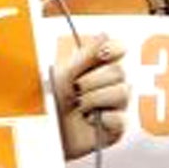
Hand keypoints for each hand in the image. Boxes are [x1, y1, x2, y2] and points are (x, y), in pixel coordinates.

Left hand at [51, 35, 127, 160]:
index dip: (114, 49)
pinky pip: (122, 118)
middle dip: (93, 81)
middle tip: (76, 90)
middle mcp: (108, 84)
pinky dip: (102, 119)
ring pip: (123, 93)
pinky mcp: (116, 127)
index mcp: (95, 67)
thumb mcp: (64, 75)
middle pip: (120, 72)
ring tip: (80, 107)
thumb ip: (86, 55)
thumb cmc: (50, 103)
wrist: (45, 133)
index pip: (117, 49)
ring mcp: (114, 106)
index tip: (102, 54)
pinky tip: (89, 121)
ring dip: (95, 99)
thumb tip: (105, 34)